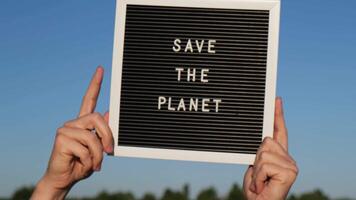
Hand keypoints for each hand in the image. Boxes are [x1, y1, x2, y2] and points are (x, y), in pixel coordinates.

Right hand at [31, 66, 112, 199]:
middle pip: (97, 117)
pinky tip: (82, 164)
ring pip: (92, 136)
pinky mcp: (61, 138)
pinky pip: (85, 147)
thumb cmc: (82, 164)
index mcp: (83, 123)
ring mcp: (66, 129)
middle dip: (108, 136)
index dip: (95, 84)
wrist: (65, 179)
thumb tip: (109, 112)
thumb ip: (102, 132)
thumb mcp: (98, 149)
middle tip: (110, 152)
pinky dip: (89, 160)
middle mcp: (74, 123)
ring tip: (94, 165)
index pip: (89, 99)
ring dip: (98, 154)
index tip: (100, 69)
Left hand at [243, 97, 297, 199]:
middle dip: (255, 158)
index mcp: (279, 155)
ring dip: (255, 170)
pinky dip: (257, 176)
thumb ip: (260, 151)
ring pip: (263, 152)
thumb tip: (262, 138)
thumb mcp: (255, 166)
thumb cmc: (257, 188)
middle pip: (265, 141)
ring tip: (260, 181)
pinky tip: (262, 184)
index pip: (278, 131)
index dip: (277, 116)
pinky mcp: (290, 171)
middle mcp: (288, 158)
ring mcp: (290, 164)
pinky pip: (264, 163)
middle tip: (258, 175)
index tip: (276, 100)